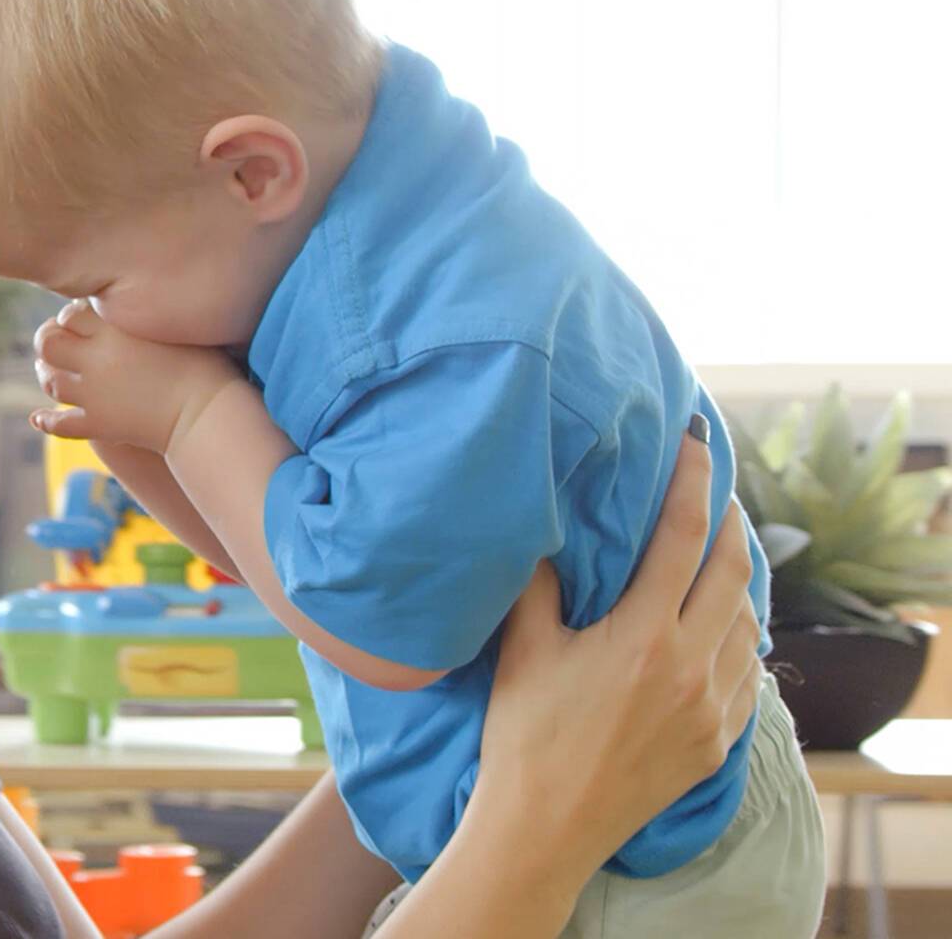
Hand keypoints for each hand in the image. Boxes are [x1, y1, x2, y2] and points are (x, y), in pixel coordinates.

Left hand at [30, 300, 240, 452]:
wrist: (208, 410)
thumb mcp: (174, 326)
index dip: (70, 315)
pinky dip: (47, 421)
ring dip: (45, 374)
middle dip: (48, 340)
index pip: (71, 313)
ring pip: (51, 381)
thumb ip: (145, 312)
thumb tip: (132, 298)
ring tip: (48, 370)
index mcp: (114, 329)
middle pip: (49, 343)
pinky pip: (62, 424)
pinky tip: (38, 418)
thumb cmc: (205, 363)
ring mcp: (94, 394)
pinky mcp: (99, 424)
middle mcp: (96, 358)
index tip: (79, 318)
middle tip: (55, 341)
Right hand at [472, 428, 761, 876]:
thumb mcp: (522, 649)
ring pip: (747, 624)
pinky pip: (746, 675)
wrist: (546, 826)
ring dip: (739, 583)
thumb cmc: (523, 734)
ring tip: (722, 557)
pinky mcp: (716, 742)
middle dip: (730, 524)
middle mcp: (690, 666)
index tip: (696, 442)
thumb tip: (547, 534)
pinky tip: (723, 629)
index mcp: (642, 635)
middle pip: (733, 573)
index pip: (681, 537)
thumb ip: (538, 585)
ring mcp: (711, 708)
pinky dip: (740, 639)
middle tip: (718, 494)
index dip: (691, 481)